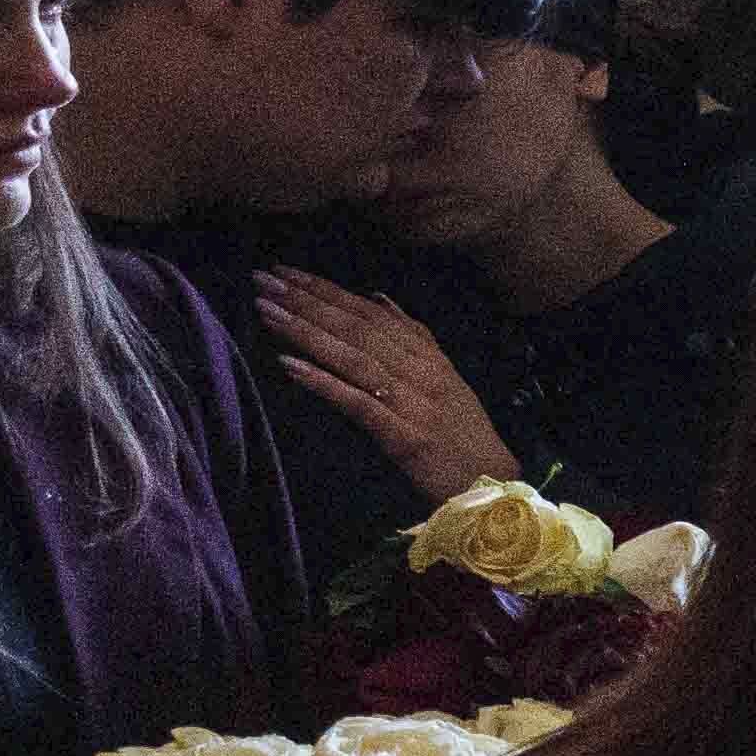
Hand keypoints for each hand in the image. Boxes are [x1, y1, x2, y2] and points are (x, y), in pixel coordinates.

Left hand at [249, 274, 515, 503]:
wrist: (492, 483)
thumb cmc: (463, 433)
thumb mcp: (444, 377)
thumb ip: (414, 337)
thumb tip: (378, 298)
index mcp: (428, 355)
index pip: (370, 312)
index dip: (326, 290)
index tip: (286, 272)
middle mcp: (421, 371)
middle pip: (358, 328)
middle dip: (307, 301)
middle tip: (263, 280)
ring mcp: (414, 402)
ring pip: (354, 357)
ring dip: (307, 332)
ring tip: (266, 311)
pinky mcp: (404, 435)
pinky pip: (358, 402)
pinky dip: (324, 382)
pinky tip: (289, 365)